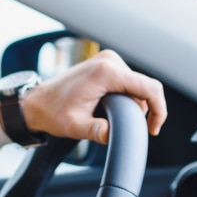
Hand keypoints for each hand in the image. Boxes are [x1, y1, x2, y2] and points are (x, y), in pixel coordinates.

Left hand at [21, 49, 166, 142]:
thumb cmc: (52, 112)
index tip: (153, 129)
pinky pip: (128, 82)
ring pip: (137, 85)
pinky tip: (115, 110)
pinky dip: (128, 98)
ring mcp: (108, 60)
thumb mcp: (75, 126)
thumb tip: (113, 135)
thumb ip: (96, 131)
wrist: (37, 102)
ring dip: (135, 104)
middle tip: (131, 129)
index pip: (149, 87)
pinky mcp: (106, 65)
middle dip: (145, 110)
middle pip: (145, 87)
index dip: (159, 110)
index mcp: (106, 72)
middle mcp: (110, 61)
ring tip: (115, 119)